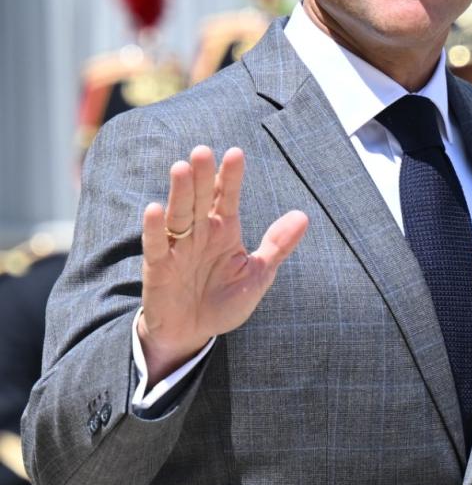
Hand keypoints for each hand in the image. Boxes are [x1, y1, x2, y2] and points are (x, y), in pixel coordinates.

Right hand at [137, 146, 307, 378]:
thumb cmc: (225, 300)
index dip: (230, 177)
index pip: (228, 197)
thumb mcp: (258, 274)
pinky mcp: (158, 268)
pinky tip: (154, 209)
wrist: (194, 333)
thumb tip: (303, 215)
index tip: (235, 153)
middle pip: (201, 199)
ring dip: (179, 193)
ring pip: (178, 215)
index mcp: (224, 230)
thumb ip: (277, 245)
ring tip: (181, 168)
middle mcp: (199, 233)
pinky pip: (154, 245)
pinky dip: (154, 229)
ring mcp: (177, 248)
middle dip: (202, 176)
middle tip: (203, 151)